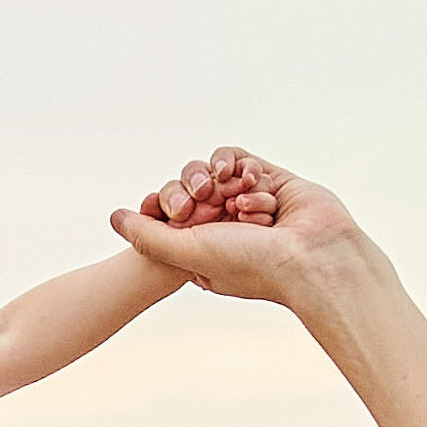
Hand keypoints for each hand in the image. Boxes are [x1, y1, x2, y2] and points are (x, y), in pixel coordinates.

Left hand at [111, 145, 365, 309]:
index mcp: (200, 251)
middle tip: (208, 206)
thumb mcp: (186, 253)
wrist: (313, 256)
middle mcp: (223, 227)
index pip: (168, 216)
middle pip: (189, 190)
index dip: (167, 207)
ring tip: (237, 201)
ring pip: (214, 173)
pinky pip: (241, 161)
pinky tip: (252, 185)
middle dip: (195, 192)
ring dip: (222, 182)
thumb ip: (146, 236)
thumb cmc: (252, 264)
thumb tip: (113, 218)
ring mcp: (247, 202)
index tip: (176, 212)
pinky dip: (242, 169)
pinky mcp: (270, 181)